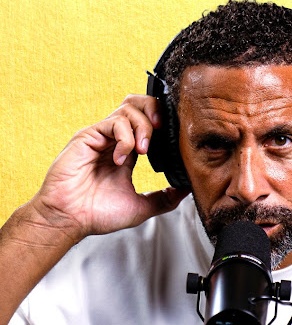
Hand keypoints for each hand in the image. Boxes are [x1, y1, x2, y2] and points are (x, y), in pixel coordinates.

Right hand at [30, 95, 189, 242]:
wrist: (71, 219)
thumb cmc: (99, 214)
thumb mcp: (141, 206)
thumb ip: (165, 198)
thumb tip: (188, 189)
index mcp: (128, 153)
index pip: (149, 124)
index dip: (164, 125)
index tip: (174, 140)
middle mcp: (115, 141)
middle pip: (138, 105)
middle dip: (155, 111)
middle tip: (163, 130)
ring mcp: (102, 137)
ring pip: (128, 108)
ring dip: (143, 126)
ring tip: (144, 151)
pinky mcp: (88, 136)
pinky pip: (114, 122)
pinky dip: (125, 138)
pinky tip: (121, 160)